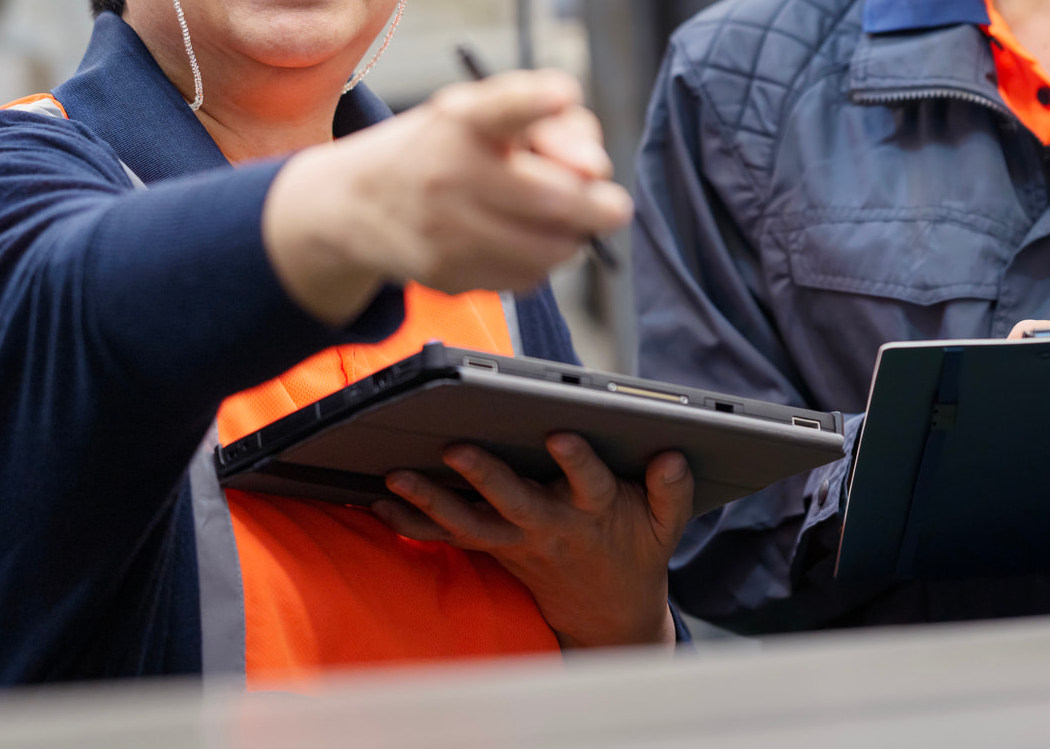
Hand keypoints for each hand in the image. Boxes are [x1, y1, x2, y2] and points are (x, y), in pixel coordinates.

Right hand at [262, 70, 632, 323]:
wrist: (359, 204)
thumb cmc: (444, 148)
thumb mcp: (484, 112)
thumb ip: (551, 122)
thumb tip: (596, 168)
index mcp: (461, 119)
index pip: (501, 107)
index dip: (535, 101)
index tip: (561, 94)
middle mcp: (448, 171)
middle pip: (554, 197)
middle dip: (601, 206)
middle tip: (613, 207)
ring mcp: (444, 229)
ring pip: (550, 248)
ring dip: (573, 238)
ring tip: (563, 223)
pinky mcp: (446, 274)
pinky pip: (525, 279)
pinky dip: (539, 263)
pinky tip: (521, 243)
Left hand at [375, 435, 691, 648]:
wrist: (607, 613)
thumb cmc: (634, 551)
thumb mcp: (665, 527)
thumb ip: (670, 492)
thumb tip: (671, 457)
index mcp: (595, 514)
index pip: (589, 484)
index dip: (576, 462)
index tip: (560, 435)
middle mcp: (550, 527)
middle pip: (515, 501)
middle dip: (485, 476)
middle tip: (455, 448)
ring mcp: (517, 541)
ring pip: (471, 523)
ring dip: (431, 502)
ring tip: (396, 476)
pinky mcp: (494, 548)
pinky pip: (449, 538)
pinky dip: (412, 523)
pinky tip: (378, 502)